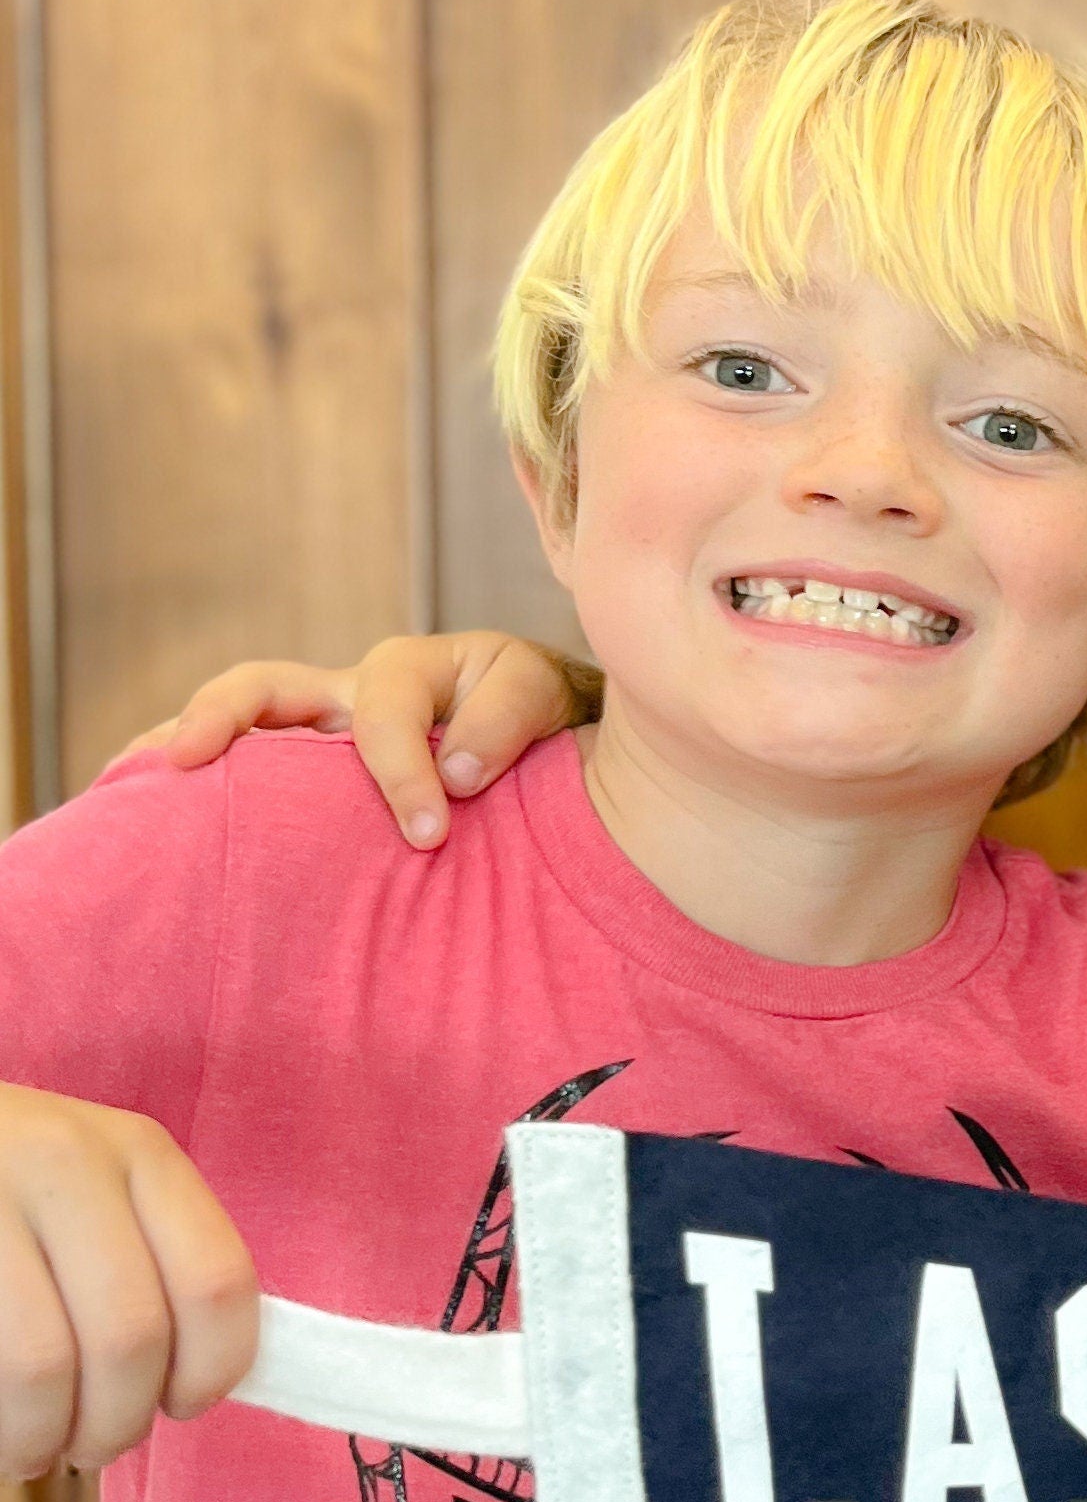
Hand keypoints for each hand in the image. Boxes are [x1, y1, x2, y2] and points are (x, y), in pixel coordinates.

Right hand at [0, 1083, 256, 1476]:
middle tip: (92, 1448)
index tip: (183, 1407)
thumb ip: (154, 1269)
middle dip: (117, 1421)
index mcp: (142, 1153)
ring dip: (45, 1434)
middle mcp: (68, 1161)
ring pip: (45, 1362)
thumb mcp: (97, 1193)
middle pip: (131, 1335)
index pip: (217, 1283)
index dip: (211, 1370)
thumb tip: (202, 1387)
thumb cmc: (13, 1187)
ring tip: (32, 1452)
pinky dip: (0, 1418)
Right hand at [126, 632, 597, 849]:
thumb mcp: (538, 694)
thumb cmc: (535, 712)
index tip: (430, 830)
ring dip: (180, 748)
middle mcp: (347, 693)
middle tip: (185, 760)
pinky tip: (149, 822)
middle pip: (262, 688)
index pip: (385, 709)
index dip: (402, 766)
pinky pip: (245, 770)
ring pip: (236, 728)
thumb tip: (457, 778)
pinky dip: (198, 790)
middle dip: (220, 716)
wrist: (547, 728)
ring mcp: (319, 732)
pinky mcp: (312, 775)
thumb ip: (504, 723)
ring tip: (125, 789)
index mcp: (407, 671)